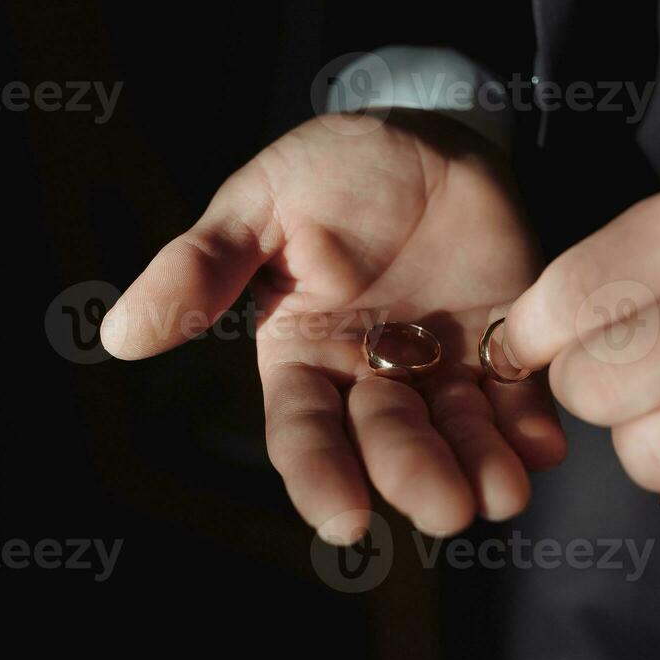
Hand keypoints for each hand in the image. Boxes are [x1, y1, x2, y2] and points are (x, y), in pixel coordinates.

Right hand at [101, 111, 564, 543]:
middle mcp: (372, 376)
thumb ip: (201, 269)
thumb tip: (116, 336)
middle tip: (446, 508)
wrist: (426, 138)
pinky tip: (543, 443)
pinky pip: (520, 399)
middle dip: (414, 477)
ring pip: (457, 436)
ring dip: (481, 469)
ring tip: (502, 490)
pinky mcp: (504, 348)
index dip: (321, 477)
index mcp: (305, 356)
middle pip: (388, 445)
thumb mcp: (258, 206)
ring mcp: (442, 368)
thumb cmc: (330, 171)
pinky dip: (531, 427)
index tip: (344, 521)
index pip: (306, 432)